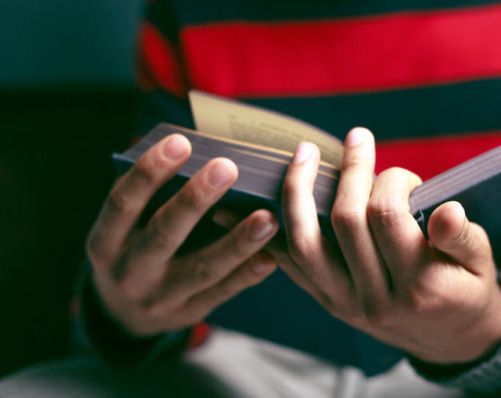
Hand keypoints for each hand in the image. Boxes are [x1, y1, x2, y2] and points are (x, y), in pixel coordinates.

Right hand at [86, 134, 278, 336]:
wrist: (124, 315)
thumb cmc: (131, 249)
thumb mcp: (122, 226)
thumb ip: (143, 192)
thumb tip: (170, 142)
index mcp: (106, 242)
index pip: (123, 203)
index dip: (149, 172)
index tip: (180, 141)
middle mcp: (129, 272)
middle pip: (164, 233)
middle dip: (195, 199)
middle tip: (227, 167)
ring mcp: (160, 297)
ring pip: (202, 269)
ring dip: (236, 242)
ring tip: (267, 217)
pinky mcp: (190, 312)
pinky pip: (223, 292)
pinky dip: (247, 274)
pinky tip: (269, 256)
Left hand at [269, 128, 500, 363]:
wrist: (449, 339)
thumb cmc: (466, 289)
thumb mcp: (481, 263)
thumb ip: (462, 237)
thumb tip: (446, 210)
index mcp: (419, 286)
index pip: (387, 216)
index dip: (393, 180)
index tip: (407, 177)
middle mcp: (376, 298)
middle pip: (345, 221)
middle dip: (349, 171)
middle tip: (357, 139)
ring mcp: (346, 303)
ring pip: (305, 244)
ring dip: (299, 192)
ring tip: (304, 154)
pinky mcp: (328, 302)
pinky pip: (292, 264)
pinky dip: (279, 230)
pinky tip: (272, 199)